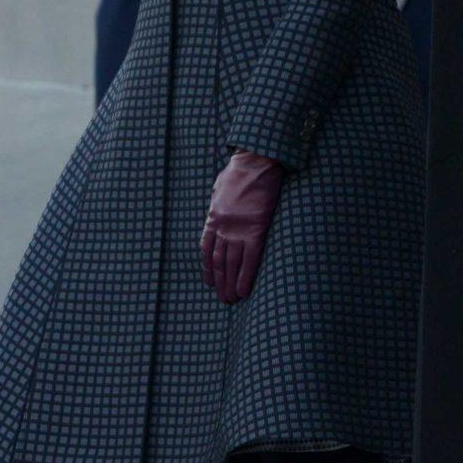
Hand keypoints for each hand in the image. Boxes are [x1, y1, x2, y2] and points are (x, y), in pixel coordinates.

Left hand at [199, 150, 285, 303]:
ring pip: (232, 265)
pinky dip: (246, 276)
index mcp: (213, 218)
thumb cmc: (239, 171)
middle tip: (223, 299)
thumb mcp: (219, 187)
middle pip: (218, 262)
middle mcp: (223, 228)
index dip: (207, 269)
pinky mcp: (256, 230)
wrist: (255, 162)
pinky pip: (250, 259)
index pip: (206, 250)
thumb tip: (218, 207)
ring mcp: (238, 231)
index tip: (210, 282)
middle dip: (220, 283)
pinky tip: (245, 290)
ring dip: (230, 284)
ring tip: (232, 300)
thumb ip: (217, 202)